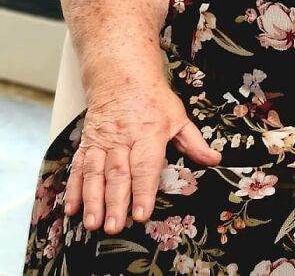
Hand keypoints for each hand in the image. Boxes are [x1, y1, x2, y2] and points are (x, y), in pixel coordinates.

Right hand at [64, 81, 220, 233]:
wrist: (121, 76)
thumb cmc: (152, 99)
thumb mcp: (177, 117)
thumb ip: (194, 142)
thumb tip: (213, 159)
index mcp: (148, 133)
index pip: (145, 165)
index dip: (143, 191)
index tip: (141, 213)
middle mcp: (123, 138)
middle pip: (118, 173)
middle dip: (115, 202)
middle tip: (115, 226)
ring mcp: (102, 141)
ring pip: (95, 172)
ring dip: (93, 200)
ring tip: (93, 223)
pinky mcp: (87, 143)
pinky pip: (78, 167)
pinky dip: (74, 188)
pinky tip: (73, 207)